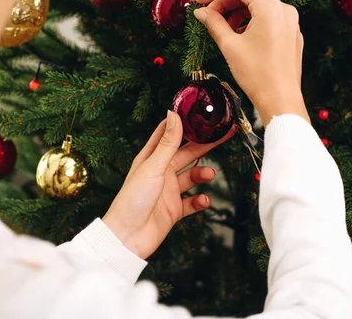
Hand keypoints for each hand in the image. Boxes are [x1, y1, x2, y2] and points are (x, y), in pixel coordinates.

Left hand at [103, 111, 234, 258]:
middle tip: (224, 136)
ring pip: (192, 177)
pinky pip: (193, 202)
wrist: (127, 237)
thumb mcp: (153, 167)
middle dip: (205, 146)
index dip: (185, 123)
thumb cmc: (132, 200)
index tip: (202, 115)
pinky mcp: (173, 210)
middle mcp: (160, 172)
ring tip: (210, 174)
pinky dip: (201, 201)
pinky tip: (204, 200)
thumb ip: (167, 143)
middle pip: (187, 154)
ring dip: (203, 174)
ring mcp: (168, 191)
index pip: (169, 134)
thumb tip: (174, 114)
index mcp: (151, 158)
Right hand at [193, 0, 309, 125]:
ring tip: (221, 29)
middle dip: (224, 3)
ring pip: (257, 8)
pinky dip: (250, 23)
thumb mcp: (230, 45)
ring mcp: (290, 22)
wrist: (280, 100)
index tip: (199, 0)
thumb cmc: (257, 74)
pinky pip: (268, 20)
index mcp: (269, 7)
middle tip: (206, 16)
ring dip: (236, 14)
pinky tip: (238, 37)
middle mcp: (283, 9)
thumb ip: (213, 23)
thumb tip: (201, 12)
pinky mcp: (291, 34)